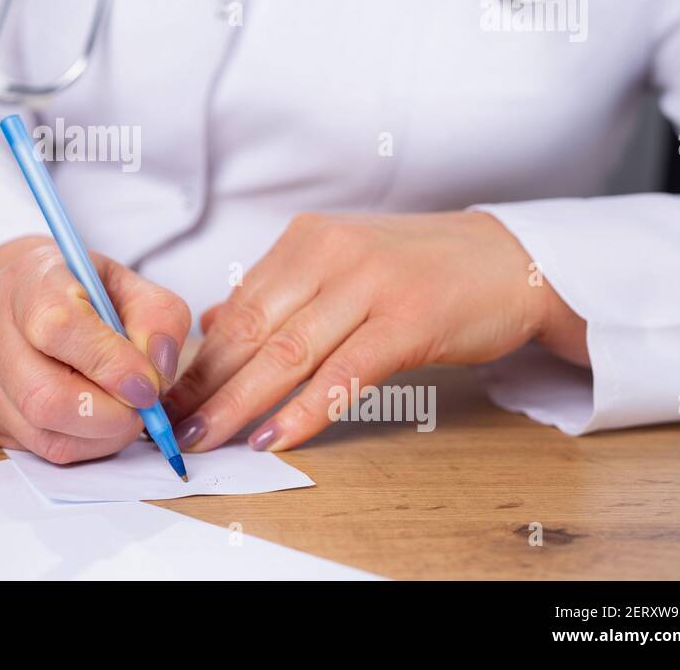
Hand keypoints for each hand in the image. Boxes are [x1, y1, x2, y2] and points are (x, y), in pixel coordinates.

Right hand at [0, 237, 190, 463]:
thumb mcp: (128, 285)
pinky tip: (90, 420)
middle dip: (109, 416)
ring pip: (40, 432)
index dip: (109, 365)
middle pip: (44, 396)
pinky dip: (77, 444)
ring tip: (121, 414)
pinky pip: (33, 448)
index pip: (59, 328)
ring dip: (98, 436)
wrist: (19, 298)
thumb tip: (158, 371)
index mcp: (31, 279)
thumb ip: (158, 318)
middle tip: (141, 411)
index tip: (148, 385)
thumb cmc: (80, 291)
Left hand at [163, 212, 586, 452]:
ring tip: (206, 437)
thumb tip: (213, 320)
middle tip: (172, 425)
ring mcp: (369, 284)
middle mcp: (330, 254)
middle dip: (206, 384)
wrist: (510, 260)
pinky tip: (274, 436)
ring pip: (287, 353)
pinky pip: (343, 372)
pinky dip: (304, 409)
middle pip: (252, 331)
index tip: (168, 394)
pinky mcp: (408, 319)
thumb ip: (280, 292)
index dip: (199, 357)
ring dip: (239, 402)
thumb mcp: (341, 264)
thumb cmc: (421, 269)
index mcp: (305, 241)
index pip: (237, 307)